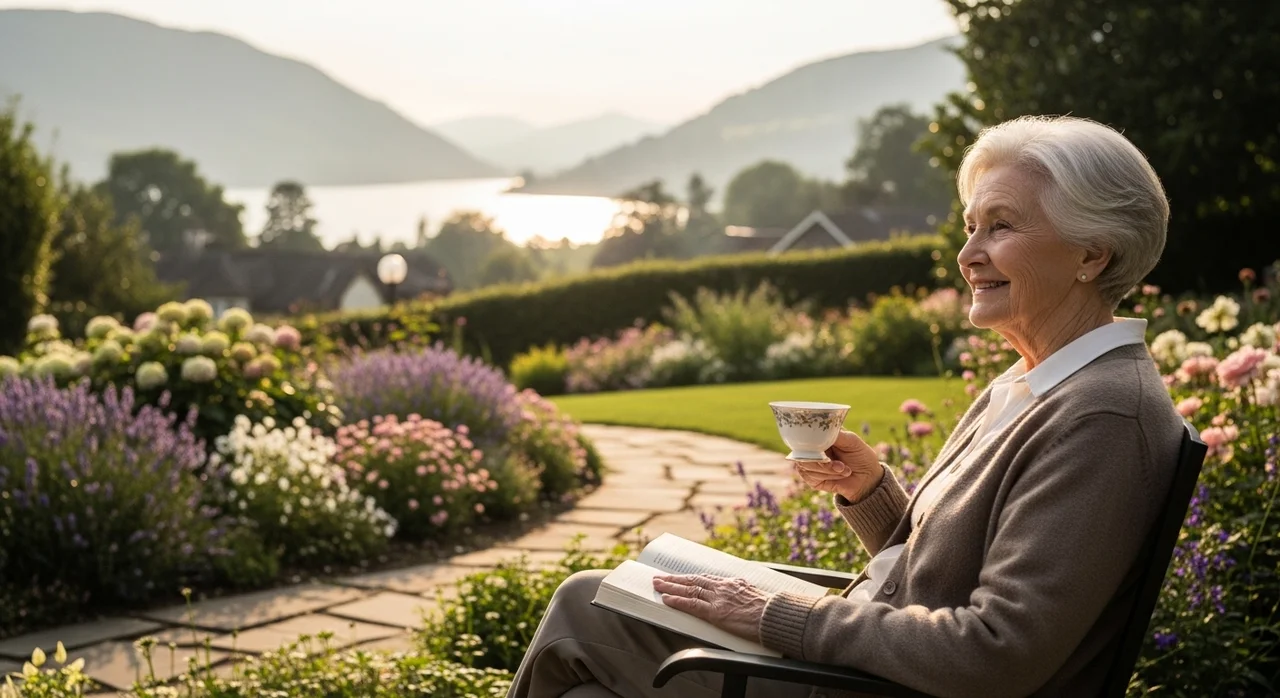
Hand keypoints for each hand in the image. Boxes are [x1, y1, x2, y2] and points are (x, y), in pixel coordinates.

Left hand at [652, 574, 768, 641]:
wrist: (776, 616)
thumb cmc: (771, 610)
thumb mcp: (756, 596)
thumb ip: (743, 594)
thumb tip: (739, 597)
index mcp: (733, 583)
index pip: (706, 578)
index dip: (690, 578)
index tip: (680, 577)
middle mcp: (723, 587)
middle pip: (693, 581)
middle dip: (674, 579)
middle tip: (659, 577)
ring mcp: (718, 599)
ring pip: (688, 590)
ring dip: (670, 587)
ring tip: (657, 585)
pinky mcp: (716, 612)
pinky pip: (691, 605)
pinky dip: (677, 601)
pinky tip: (666, 599)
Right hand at [792, 430, 883, 502]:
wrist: (868, 478)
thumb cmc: (861, 456)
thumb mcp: (852, 441)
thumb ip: (836, 434)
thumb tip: (822, 429)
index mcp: (821, 434)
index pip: (805, 432)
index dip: (811, 438)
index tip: (823, 446)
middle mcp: (812, 447)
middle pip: (803, 450)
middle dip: (822, 460)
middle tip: (841, 465)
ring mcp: (810, 462)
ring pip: (806, 464)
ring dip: (828, 470)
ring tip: (844, 469)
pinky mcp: (810, 477)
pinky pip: (810, 476)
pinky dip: (827, 476)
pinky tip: (839, 476)